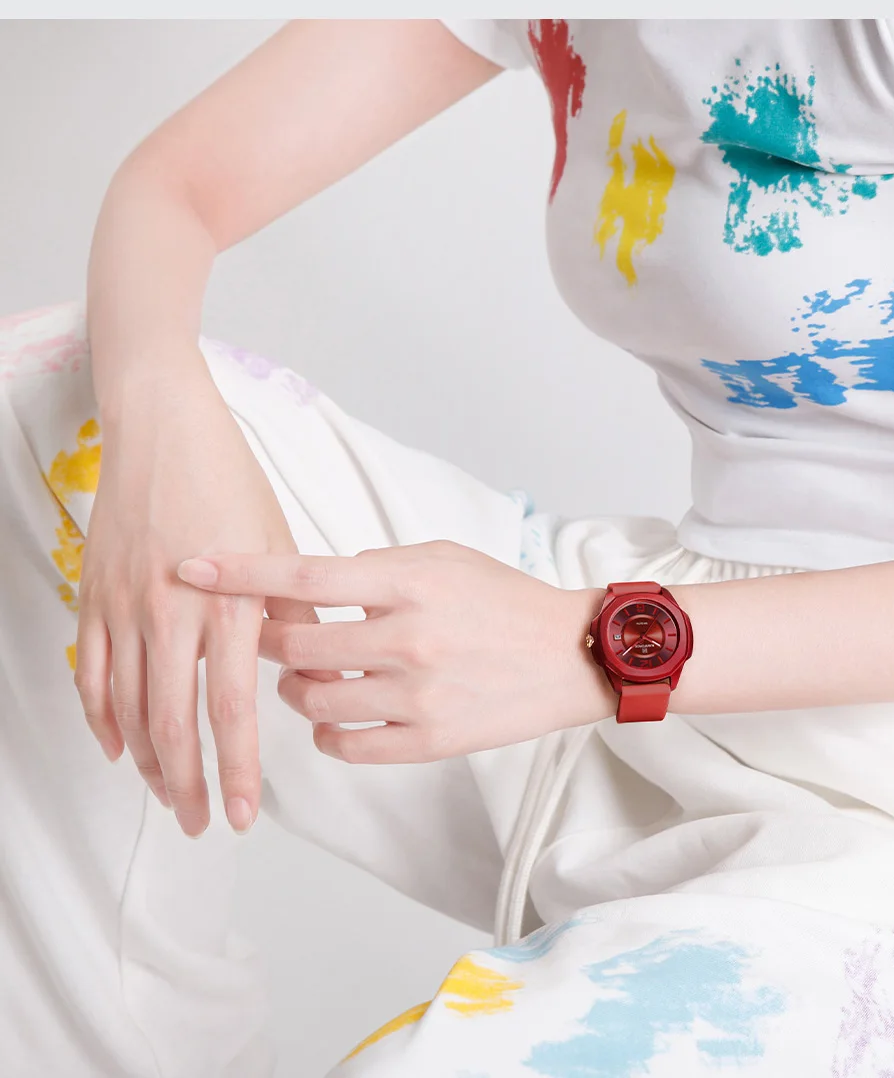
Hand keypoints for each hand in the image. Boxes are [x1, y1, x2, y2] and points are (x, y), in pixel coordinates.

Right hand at [74, 369, 316, 835]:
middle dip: (187, 784)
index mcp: (228, 604)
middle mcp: (172, 613)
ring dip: (146, 762)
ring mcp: (125, 607)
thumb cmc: (231, 486)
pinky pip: (92, 673)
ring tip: (166, 796)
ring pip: (128, 709)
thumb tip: (320, 672)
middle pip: (172, 724)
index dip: (235, 770)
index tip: (242, 814)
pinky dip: (102, 717)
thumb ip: (299, 615)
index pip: (230, 710)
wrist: (165, 432)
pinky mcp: (95, 597)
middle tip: (199, 823)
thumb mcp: (282, 548)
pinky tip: (117, 747)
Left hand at [176, 540, 617, 762]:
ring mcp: (419, 695)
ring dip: (296, 689)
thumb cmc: (504, 599)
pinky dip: (328, 732)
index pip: (306, 573)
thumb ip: (377, 567)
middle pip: (296, 645)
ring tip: (311, 678)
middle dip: (269, 642)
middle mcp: (409, 637)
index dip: (241, 571)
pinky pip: (347, 746)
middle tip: (273, 640)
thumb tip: (315, 586)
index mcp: (410, 582)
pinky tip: (338, 716)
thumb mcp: (443, 558)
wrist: (569, 655)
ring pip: (313, 700)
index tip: (192, 567)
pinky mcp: (430, 741)